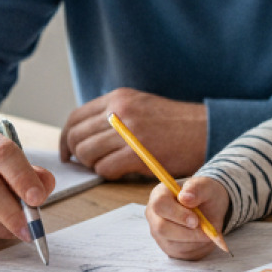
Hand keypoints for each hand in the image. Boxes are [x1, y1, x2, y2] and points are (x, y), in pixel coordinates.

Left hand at [58, 89, 207, 179]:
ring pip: (88, 153)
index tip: (69, 151)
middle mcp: (120, 111)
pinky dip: (108, 174)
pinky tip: (120, 172)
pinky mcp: (138, 153)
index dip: (67, 138)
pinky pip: (105, 168)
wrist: (204, 130)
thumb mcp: (139, 107)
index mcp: (118, 98)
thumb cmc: (173, 124)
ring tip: (108, 167)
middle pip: (77, 136)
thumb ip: (112, 115)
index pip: (76, 117)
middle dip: (77, 154)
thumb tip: (85, 135)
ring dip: (93, 165)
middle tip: (88, 164)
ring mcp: (128, 132)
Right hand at [147, 176, 230, 260]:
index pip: (159, 205)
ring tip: (208, 231)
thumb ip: (196, 188)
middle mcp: (154, 215)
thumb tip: (185, 197)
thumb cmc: (205, 195)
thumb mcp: (206, 186)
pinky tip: (204, 238)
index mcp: (159, 195)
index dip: (178, 214)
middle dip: (187, 232)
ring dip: (196, 241)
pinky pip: (182, 254)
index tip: (196, 220)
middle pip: (161, 228)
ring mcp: (159, 234)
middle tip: (206, 231)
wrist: (210, 208)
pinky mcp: (168, 248)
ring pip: (173, 244)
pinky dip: (198, 248)